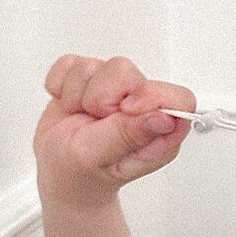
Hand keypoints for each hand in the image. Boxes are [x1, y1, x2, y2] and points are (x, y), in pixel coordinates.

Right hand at [34, 55, 195, 209]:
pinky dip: (60, 87)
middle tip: (93, 125)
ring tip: (80, 120)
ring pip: (93, 66)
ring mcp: (118, 89)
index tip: (124, 111)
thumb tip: (166, 118)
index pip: (179, 97)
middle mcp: (144, 106)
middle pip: (124, 69)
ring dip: (76, 96)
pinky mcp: (92, 77)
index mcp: (161, 130)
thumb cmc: (80, 172)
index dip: (150, 96)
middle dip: (98, 99)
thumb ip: (130, 135)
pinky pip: (70, 64)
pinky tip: (70, 108)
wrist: (57, 171)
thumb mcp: (98, 158)